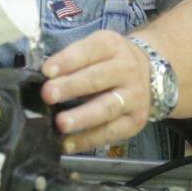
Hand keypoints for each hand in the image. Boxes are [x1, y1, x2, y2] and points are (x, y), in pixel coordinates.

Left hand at [40, 30, 152, 152]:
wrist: (149, 71)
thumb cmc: (108, 61)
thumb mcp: (95, 49)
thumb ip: (71, 61)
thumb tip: (42, 81)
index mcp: (112, 46)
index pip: (90, 50)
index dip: (68, 60)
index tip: (46, 71)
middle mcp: (127, 69)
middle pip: (98, 78)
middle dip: (72, 86)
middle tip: (48, 94)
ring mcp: (134, 97)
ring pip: (107, 107)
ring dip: (82, 116)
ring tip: (61, 124)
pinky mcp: (135, 120)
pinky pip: (110, 133)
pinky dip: (88, 139)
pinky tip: (67, 144)